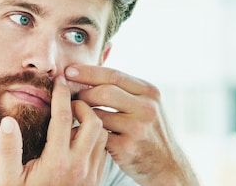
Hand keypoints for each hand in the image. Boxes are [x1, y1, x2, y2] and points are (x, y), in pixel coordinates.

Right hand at [0, 77, 108, 185]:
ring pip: (103, 135)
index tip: (58, 81)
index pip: (63, 118)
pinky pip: (104, 150)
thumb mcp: (9, 179)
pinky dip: (96, 138)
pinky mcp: (98, 180)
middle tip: (69, 102)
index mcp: (56, 162)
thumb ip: (9, 149)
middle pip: (94, 122)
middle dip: (84, 106)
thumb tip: (8, 121)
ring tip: (74, 119)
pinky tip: (79, 137)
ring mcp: (92, 175)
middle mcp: (79, 167)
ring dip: (92, 122)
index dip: (61, 95)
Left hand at [67, 65, 197, 185]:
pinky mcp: (127, 148)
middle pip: (104, 92)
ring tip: (74, 114)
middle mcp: (146, 108)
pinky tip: (80, 132)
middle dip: (82, 93)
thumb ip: (123, 90)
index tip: (68, 71)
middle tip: (70, 97)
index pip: (113, 75)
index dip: (88, 71)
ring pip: (98, 115)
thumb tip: (86, 74)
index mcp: (149, 92)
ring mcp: (137, 129)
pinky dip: (86, 133)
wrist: (166, 164)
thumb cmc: (148, 130)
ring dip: (82, 114)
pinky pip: (97, 135)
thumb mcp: (145, 104)